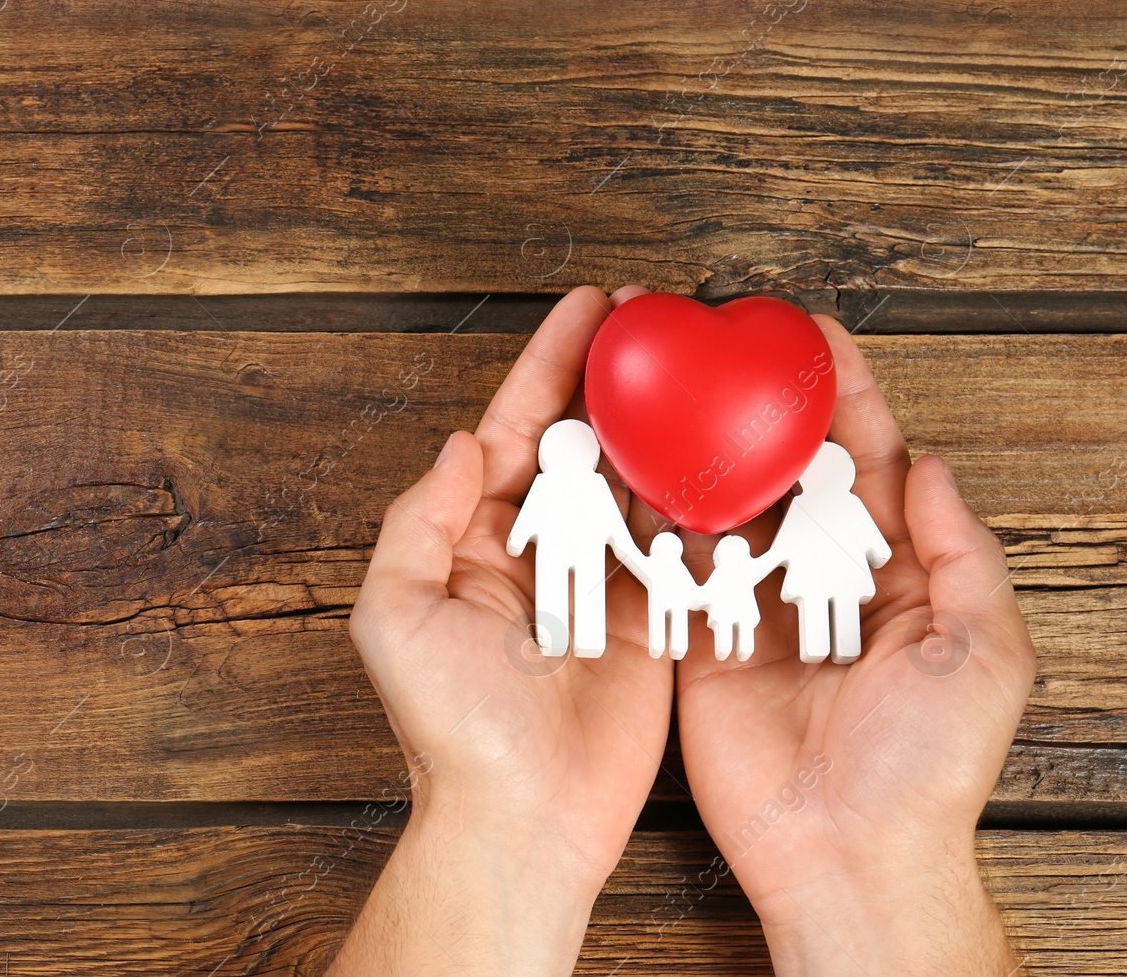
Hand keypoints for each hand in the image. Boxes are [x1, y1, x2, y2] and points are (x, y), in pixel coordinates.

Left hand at [329, 286, 674, 975]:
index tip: (590, 311)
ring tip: (701, 362)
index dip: (550, 366)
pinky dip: (703, 493)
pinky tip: (730, 442)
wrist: (522, 816)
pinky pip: (682, 541)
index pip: (513, 428)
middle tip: (658, 318)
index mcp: (475, 536)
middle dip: (617, 377)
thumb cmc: (449, 725)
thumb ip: (420, 519)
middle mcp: (540, 546)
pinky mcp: (654, 616)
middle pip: (584, 439)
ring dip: (664, 421)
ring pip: (637, 479)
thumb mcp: (396, 613)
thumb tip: (461, 443)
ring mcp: (600, 577)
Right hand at [669, 307, 1036, 974]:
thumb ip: (961, 554)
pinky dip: (656, 518)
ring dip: (700, 449)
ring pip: (724, 506)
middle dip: (755, 405)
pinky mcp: (698, 638)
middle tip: (721, 345)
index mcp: (891, 569)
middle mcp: (817, 575)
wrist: (843, 852)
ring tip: (670, 389)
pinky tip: (638, 467)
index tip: (809, 335)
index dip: (841, 394)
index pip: (865, 458)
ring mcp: (754, 604)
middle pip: (785, 468)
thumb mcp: (981, 651)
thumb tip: (929, 466)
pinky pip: (674, 566)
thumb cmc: (926, 766)